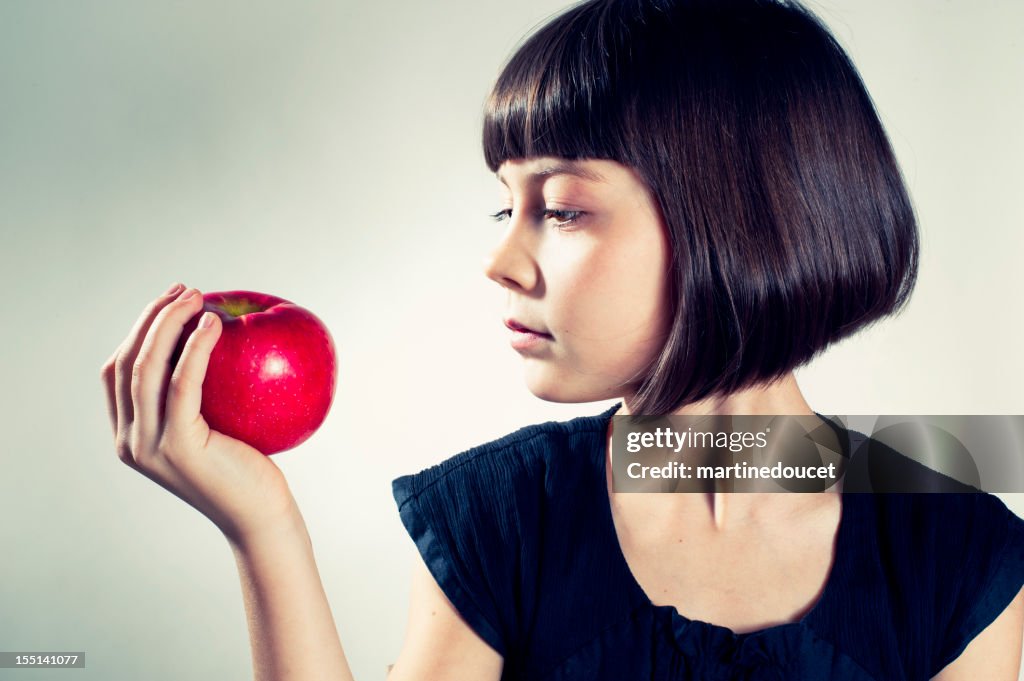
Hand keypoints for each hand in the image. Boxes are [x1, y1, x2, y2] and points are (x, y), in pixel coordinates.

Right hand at [101, 283, 302, 545]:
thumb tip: (216, 336)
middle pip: (127, 362)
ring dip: (169, 324)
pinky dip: (195, 348)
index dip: (140, 329)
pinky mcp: (178, 446)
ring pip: (147, 368)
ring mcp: (150, 446)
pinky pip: (183, 384)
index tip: (172, 300)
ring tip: (199, 297)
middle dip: (152, 318)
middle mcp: (130, 441)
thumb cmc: (247, 469)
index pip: (119, 371)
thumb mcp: (215, 428)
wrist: (259, 517)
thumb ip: (200, 396)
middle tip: (187, 290)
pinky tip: (214, 324)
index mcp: (130, 436)